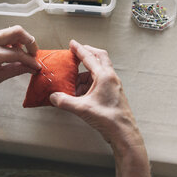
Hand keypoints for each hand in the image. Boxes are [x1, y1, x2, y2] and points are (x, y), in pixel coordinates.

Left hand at [0, 26, 40, 83]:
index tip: (35, 65)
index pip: (18, 54)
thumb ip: (16, 70)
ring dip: (21, 41)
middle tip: (33, 52)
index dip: (30, 60)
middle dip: (30, 41)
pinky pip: (4, 33)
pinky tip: (11, 50)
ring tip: (22, 53)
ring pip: (12, 30)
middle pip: (18, 31)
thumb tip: (30, 68)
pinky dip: (11, 41)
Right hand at [50, 40, 149, 176]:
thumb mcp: (81, 108)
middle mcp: (110, 77)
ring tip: (74, 83)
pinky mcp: (112, 92)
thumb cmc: (108, 118)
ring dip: (86, 73)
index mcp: (104, 76)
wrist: (123, 132)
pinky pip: (99, 81)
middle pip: (99, 57)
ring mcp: (113, 85)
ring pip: (98, 71)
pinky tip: (81, 93)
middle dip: (87, 53)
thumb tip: (53, 97)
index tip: (72, 43)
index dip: (79, 49)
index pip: (89, 57)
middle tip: (76, 53)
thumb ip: (64, 101)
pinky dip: (89, 83)